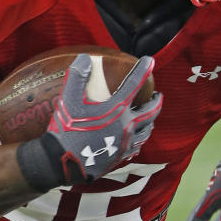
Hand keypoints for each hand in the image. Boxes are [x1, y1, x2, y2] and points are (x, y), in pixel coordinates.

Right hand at [17, 54, 162, 188]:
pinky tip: (136, 141)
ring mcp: (124, 144)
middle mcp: (126, 126)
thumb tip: (85, 58)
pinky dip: (139, 141)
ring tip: (150, 120)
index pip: (134, 84)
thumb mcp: (68, 100)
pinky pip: (135, 148)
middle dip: (156, 102)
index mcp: (116, 110)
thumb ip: (77, 77)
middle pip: (150, 112)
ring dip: (150, 123)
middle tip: (158, 96)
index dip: (144, 70)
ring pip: (146, 132)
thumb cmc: (66, 129)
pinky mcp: (119, 158)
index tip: (150, 61)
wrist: (62, 162)